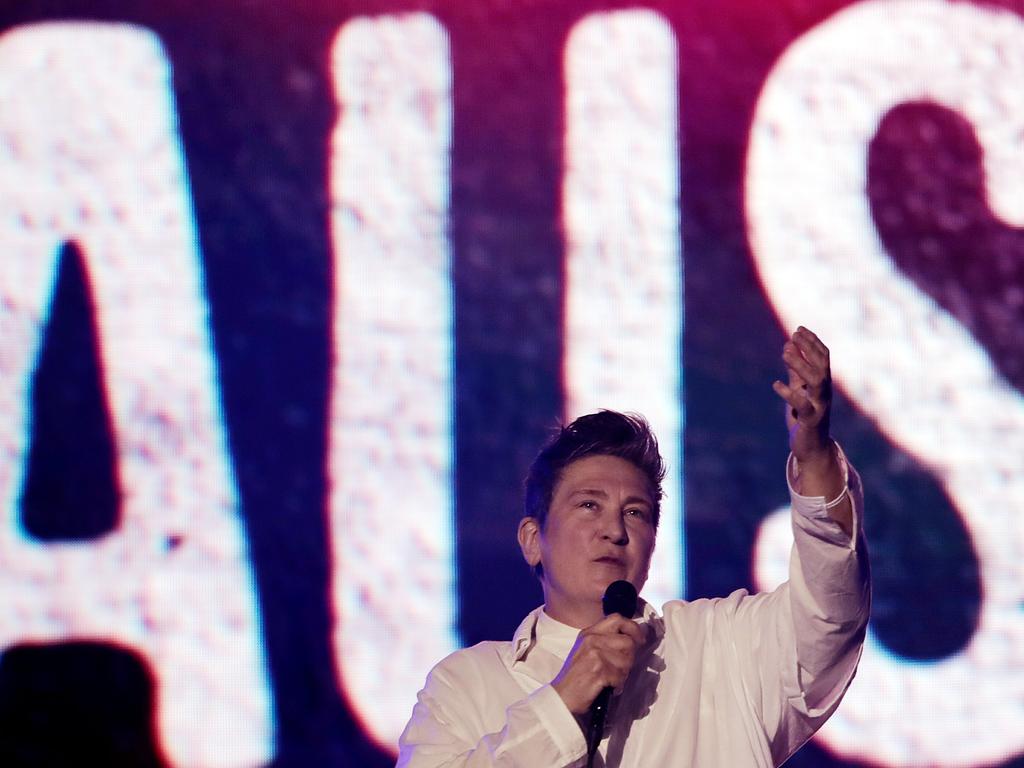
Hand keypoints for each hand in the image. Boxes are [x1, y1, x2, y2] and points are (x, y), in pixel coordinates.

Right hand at [551, 614, 645, 714]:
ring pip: (627, 660)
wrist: (562, 696)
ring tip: (611, 678)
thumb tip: (633, 638)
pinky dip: (618, 684)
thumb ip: (605, 640)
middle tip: (620, 668)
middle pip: (628, 641)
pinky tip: (607, 686)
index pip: (617, 619)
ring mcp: (595, 654)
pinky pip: (621, 675)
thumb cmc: (576, 676)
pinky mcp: (599, 670)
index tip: (639, 639)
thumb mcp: (586, 650)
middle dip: (630, 657)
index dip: (633, 628)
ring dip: (623, 673)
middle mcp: (592, 639)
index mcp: (589, 632)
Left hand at [772, 326, 832, 466]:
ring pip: (816, 382)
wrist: (811, 448)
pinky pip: (802, 405)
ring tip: (784, 352)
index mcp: (823, 384)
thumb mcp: (799, 389)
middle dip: (809, 349)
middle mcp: (824, 393)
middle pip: (822, 365)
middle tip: (793, 335)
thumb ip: (796, 370)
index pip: (823, 357)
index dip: (812, 342)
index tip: (799, 329)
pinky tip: (776, 384)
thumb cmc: (804, 417)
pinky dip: (789, 393)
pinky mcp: (811, 421)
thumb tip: (789, 345)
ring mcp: (820, 406)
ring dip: (800, 365)